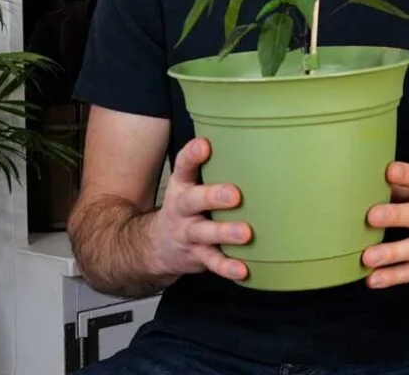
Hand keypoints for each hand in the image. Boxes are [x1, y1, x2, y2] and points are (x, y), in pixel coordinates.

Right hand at [143, 137, 252, 282]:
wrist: (154, 247)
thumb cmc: (186, 207)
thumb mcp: (189, 184)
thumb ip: (212, 166)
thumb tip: (254, 140)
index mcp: (182, 186)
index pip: (183, 166)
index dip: (192, 155)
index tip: (204, 145)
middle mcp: (182, 209)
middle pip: (193, 201)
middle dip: (213, 196)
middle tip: (234, 194)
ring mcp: (188, 234)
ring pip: (204, 233)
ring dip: (224, 233)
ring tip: (245, 233)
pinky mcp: (196, 256)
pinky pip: (212, 262)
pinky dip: (227, 267)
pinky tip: (244, 269)